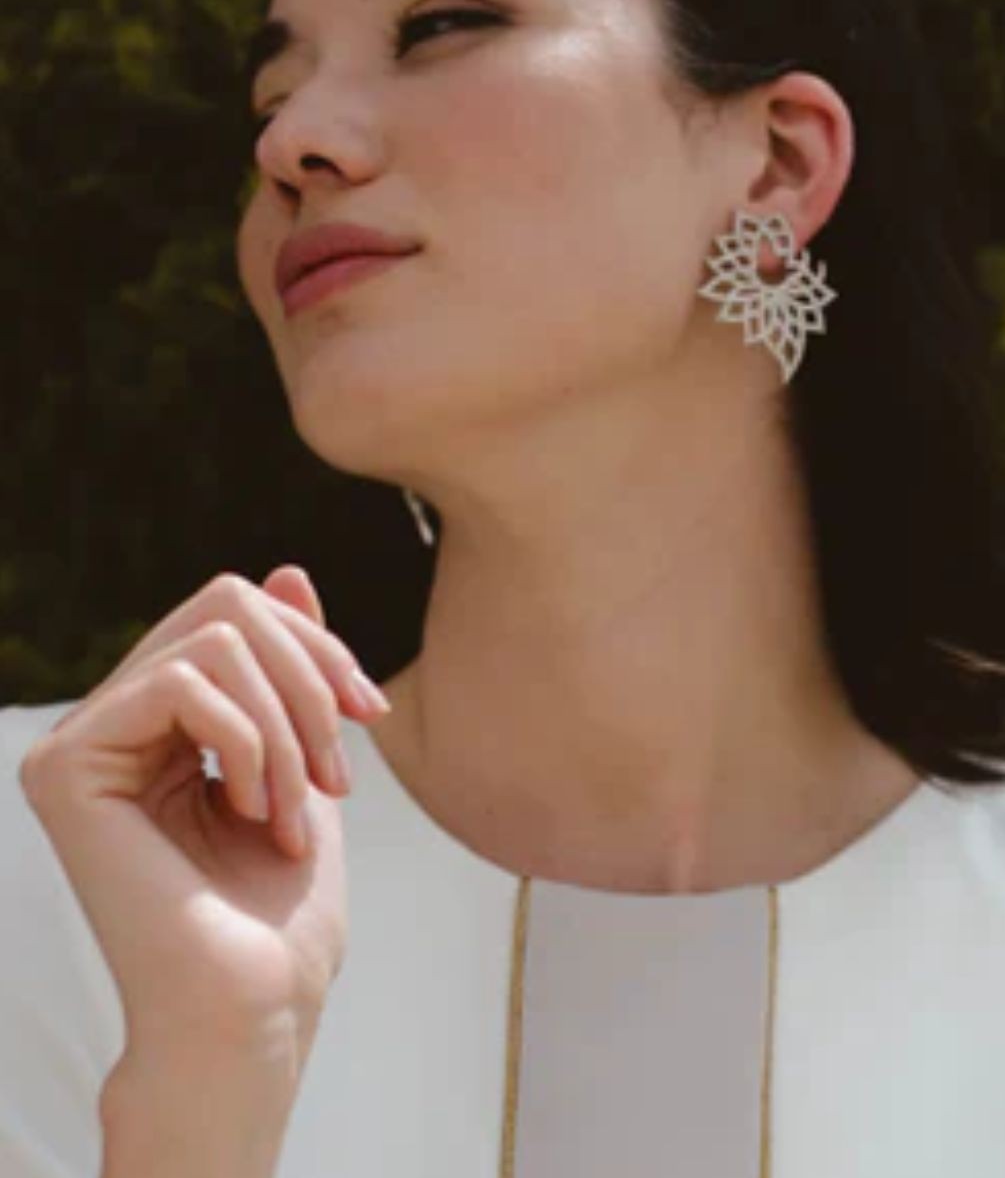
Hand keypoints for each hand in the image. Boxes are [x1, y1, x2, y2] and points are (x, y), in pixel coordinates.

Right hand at [18, 565, 390, 1054]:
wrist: (256, 1006)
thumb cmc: (283, 908)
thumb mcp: (305, 757)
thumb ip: (288, 666)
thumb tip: (286, 568)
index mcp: (163, 719)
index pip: (238, 611)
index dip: (318, 647)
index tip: (369, 717)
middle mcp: (113, 721)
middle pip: (226, 606)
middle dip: (308, 679)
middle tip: (336, 776)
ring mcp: (81, 742)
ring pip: (215, 640)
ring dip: (286, 729)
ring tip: (290, 813)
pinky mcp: (65, 767)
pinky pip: (179, 685)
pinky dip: (246, 743)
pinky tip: (248, 811)